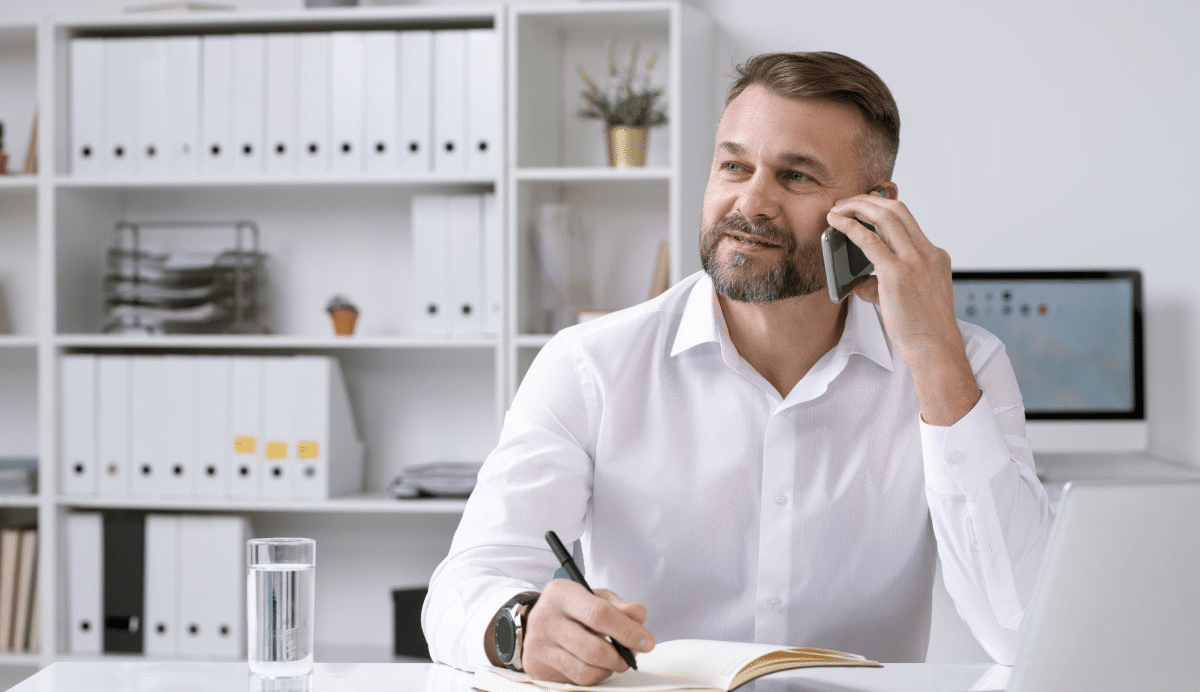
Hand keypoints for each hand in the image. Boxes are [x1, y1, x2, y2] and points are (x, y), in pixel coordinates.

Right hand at [522, 579, 655, 684]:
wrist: (535, 621)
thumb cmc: (572, 608)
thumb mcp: (595, 596)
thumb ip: (619, 605)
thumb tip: (639, 618)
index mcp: (561, 594)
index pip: (599, 614)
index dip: (628, 631)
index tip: (647, 641)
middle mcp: (546, 619)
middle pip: (594, 648)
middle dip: (621, 657)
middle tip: (632, 655)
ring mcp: (539, 646)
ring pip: (587, 670)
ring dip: (609, 668)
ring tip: (613, 658)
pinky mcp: (538, 668)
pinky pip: (578, 681)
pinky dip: (595, 675)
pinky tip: (596, 664)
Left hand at [826, 192, 979, 425]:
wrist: (935, 349)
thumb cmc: (923, 330)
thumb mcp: (910, 297)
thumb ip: (887, 283)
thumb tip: (861, 281)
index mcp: (935, 256)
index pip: (908, 220)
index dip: (882, 208)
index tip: (864, 207)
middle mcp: (928, 253)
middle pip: (897, 210)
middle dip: (868, 200)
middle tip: (846, 203)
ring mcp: (915, 261)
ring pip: (884, 217)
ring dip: (856, 207)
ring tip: (837, 209)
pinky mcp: (897, 274)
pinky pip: (869, 240)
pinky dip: (850, 227)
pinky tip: (836, 224)